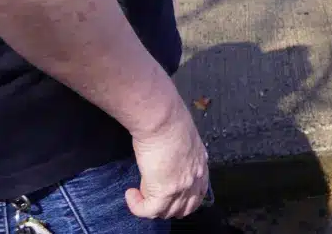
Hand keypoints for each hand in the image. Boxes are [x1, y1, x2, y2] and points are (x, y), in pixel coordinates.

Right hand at [126, 98, 209, 218]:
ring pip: (167, 212)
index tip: (169, 195)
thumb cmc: (169, 119)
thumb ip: (179, 152)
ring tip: (138, 194)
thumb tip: (166, 159)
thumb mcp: (183, 138)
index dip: (184, 198)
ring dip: (151, 206)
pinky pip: (149, 211)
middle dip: (168, 207)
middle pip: (185, 207)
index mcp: (201, 163)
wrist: (162, 118)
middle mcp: (195, 177)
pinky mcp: (165, 191)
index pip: (199, 192)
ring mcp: (182, 186)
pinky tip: (130, 194)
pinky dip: (137, 207)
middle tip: (151, 197)